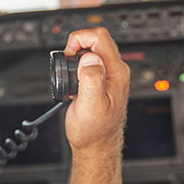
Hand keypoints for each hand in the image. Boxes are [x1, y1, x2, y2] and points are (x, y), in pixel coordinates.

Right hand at [62, 28, 129, 155]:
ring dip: (76, 57)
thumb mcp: (91, 106)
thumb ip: (92, 79)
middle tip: (67, 65)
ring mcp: (110, 75)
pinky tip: (73, 82)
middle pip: (97, 40)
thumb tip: (90, 58)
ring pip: (92, 50)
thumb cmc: (94, 131)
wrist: (96, 145)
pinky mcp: (102, 80)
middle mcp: (116, 71)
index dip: (80, 39)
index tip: (68, 54)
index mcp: (116, 72)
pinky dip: (77, 66)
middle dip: (77, 46)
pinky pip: (89, 62)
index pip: (100, 37)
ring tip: (69, 75)